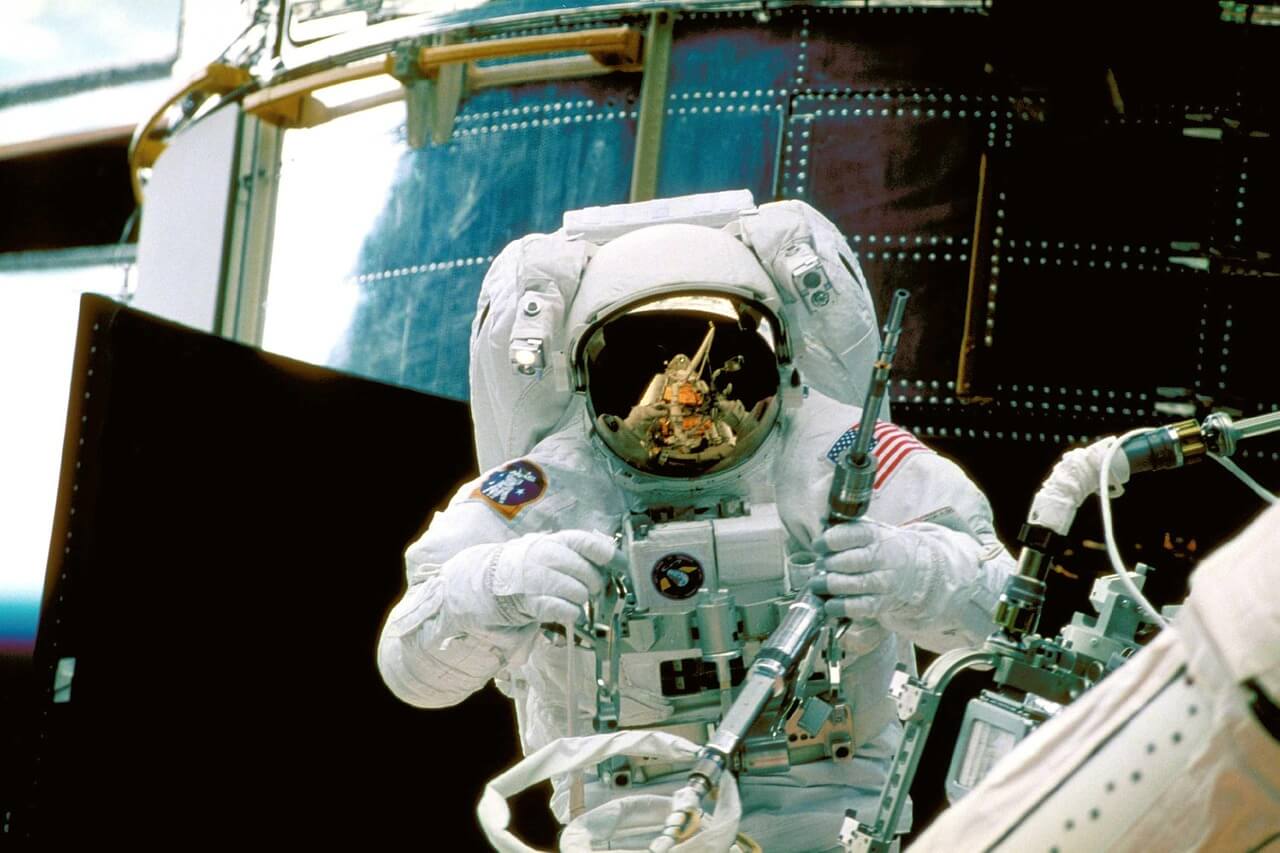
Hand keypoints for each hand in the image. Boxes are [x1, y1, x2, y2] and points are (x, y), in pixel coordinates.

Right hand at [442, 529, 616, 628]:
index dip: (604, 552)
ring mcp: (536, 579)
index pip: (583, 541)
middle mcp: (544, 557)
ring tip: (570, 601)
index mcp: (551, 542)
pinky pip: (566, 610)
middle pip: (587, 572)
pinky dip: (571, 614)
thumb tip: (609, 559)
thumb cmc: (523, 569)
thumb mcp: (545, 553)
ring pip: (579, 593)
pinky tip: (565, 612)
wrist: (483, 583)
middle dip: (593, 585)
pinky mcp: (531, 603)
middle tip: (588, 589)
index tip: (613, 562)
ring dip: (580, 601)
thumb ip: (572, 554)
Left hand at [811, 519, 939, 620]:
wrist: (914, 570)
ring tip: (817, 584)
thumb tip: (821, 522)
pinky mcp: (881, 603)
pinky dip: (840, 607)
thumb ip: (845, 528)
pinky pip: (859, 607)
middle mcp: (882, 559)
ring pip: (854, 585)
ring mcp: (883, 582)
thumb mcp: (869, 530)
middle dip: (828, 564)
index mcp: (875, 536)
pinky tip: (829, 604)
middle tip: (818, 566)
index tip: (818, 545)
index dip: (830, 541)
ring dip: (830, 585)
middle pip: (850, 561)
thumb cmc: (881, 548)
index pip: (853, 535)